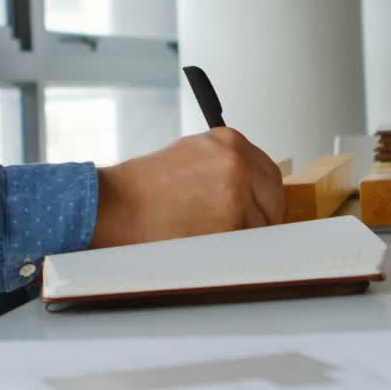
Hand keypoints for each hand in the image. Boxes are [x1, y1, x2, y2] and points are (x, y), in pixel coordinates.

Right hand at [88, 127, 284, 247]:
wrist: (116, 206)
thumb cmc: (143, 187)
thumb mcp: (191, 155)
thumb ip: (224, 165)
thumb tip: (250, 187)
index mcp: (228, 141)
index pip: (267, 171)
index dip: (264, 194)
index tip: (260, 207)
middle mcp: (237, 162)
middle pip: (273, 196)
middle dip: (264, 215)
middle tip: (247, 229)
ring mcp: (237, 192)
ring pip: (262, 223)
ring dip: (245, 234)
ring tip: (212, 235)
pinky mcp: (230, 222)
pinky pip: (247, 242)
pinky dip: (233, 248)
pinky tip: (208, 244)